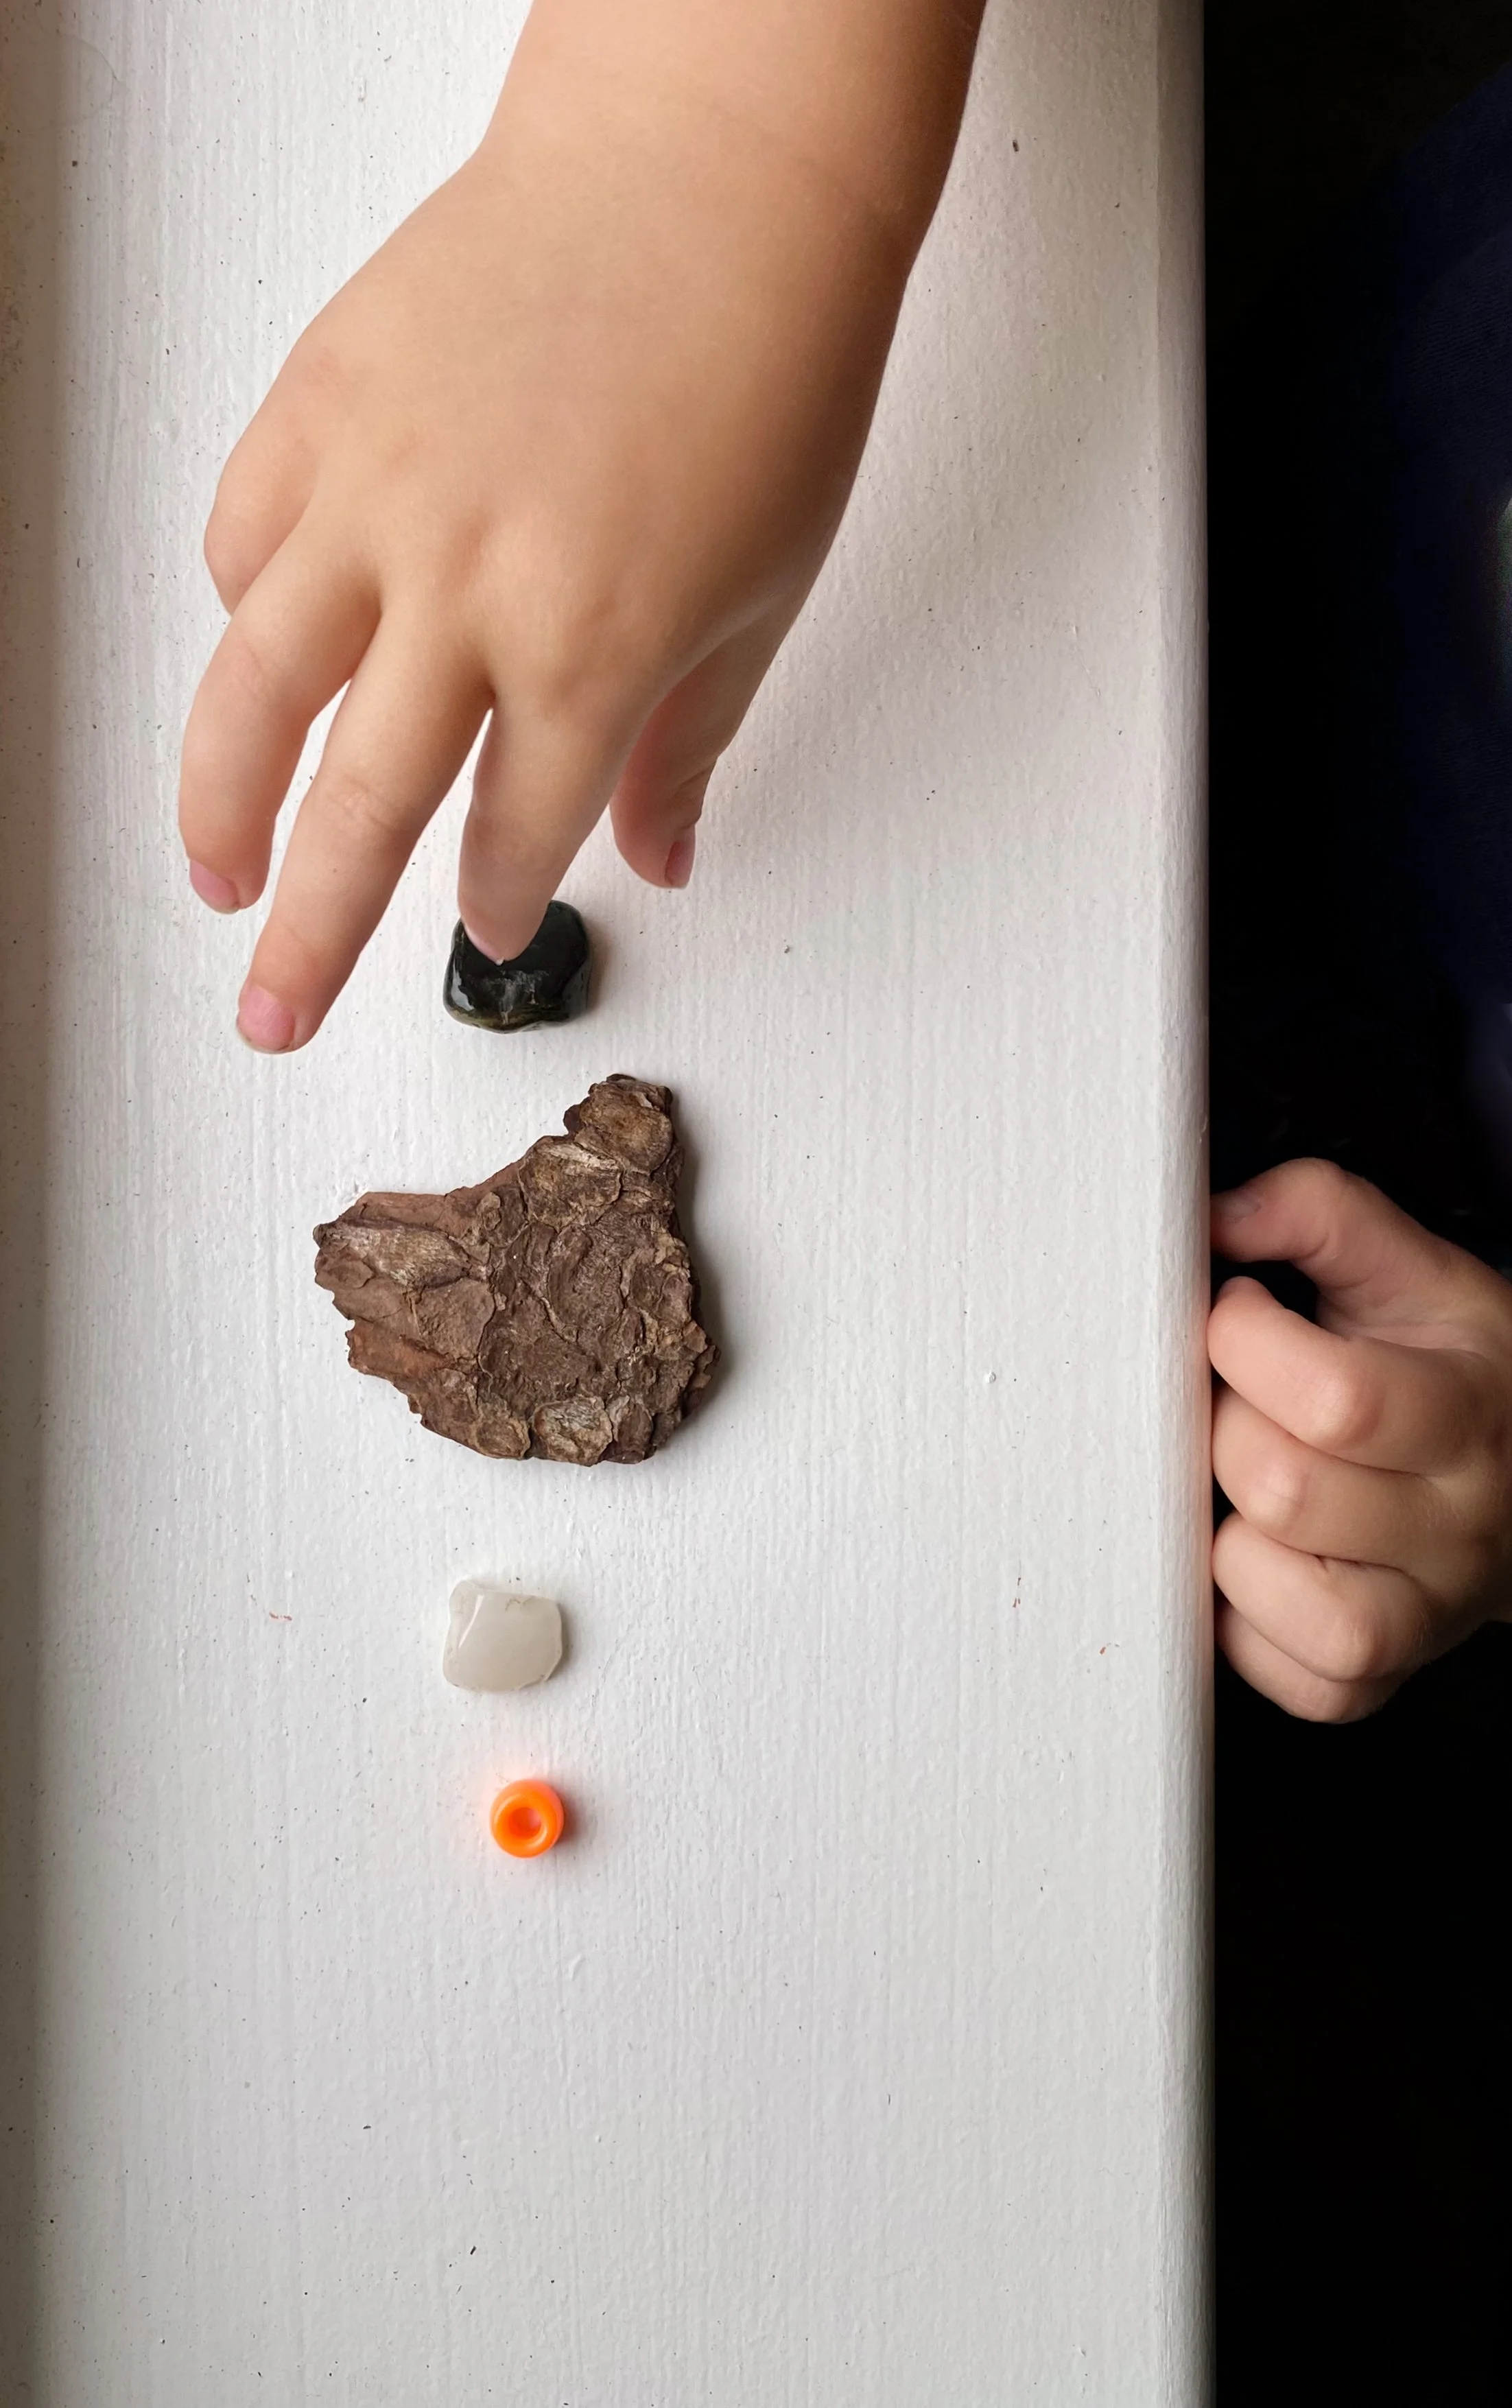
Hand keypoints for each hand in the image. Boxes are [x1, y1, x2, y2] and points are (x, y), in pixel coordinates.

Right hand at [179, 0, 980, 1049]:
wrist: (714, 171)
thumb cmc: (765, 363)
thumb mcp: (765, 594)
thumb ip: (692, 745)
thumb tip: (664, 860)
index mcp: (593, 651)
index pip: (516, 837)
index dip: (503, 907)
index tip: (492, 932)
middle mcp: (467, 588)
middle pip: (361, 813)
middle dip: (314, 939)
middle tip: (277, 1016)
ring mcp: (377, 493)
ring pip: (254, 689)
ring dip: (222, 804)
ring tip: (213, 876)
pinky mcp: (321, 401)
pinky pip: (240, 537)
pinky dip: (236, 612)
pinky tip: (247, 662)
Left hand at [1209, 1158, 1511, 1720]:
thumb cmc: (1453, 1371)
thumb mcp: (1413, 1270)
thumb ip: (1319, 1213)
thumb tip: (1216, 1218)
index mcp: (1466, 1413)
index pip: (1336, 1399)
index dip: (1247, 1341)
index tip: (1240, 1312)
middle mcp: (1452, 1525)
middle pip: (1283, 1490)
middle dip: (1225, 1425)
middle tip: (1239, 1399)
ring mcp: (1416, 1613)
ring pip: (1264, 1585)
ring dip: (1223, 1523)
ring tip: (1249, 1481)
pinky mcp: (1366, 1677)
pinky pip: (1271, 1668)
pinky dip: (1236, 1616)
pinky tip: (1258, 1555)